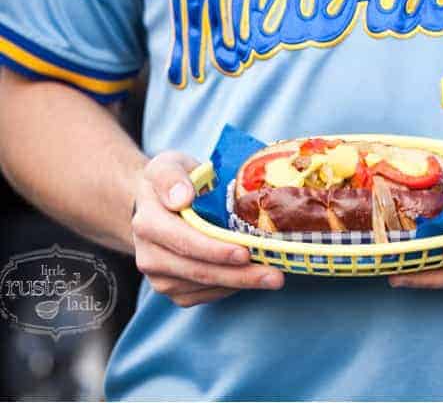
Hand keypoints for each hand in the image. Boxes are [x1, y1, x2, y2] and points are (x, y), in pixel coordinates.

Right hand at [131, 151, 283, 306]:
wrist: (157, 202)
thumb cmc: (172, 180)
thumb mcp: (167, 165)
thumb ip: (171, 178)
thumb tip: (181, 197)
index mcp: (149, 223)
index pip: (185, 241)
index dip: (215, 250)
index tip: (245, 253)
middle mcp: (149, 255)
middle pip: (197, 270)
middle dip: (238, 275)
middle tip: (274, 276)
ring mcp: (158, 275)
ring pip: (202, 286)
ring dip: (239, 284)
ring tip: (272, 278)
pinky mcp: (171, 286)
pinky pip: (201, 295)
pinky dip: (228, 289)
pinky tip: (251, 278)